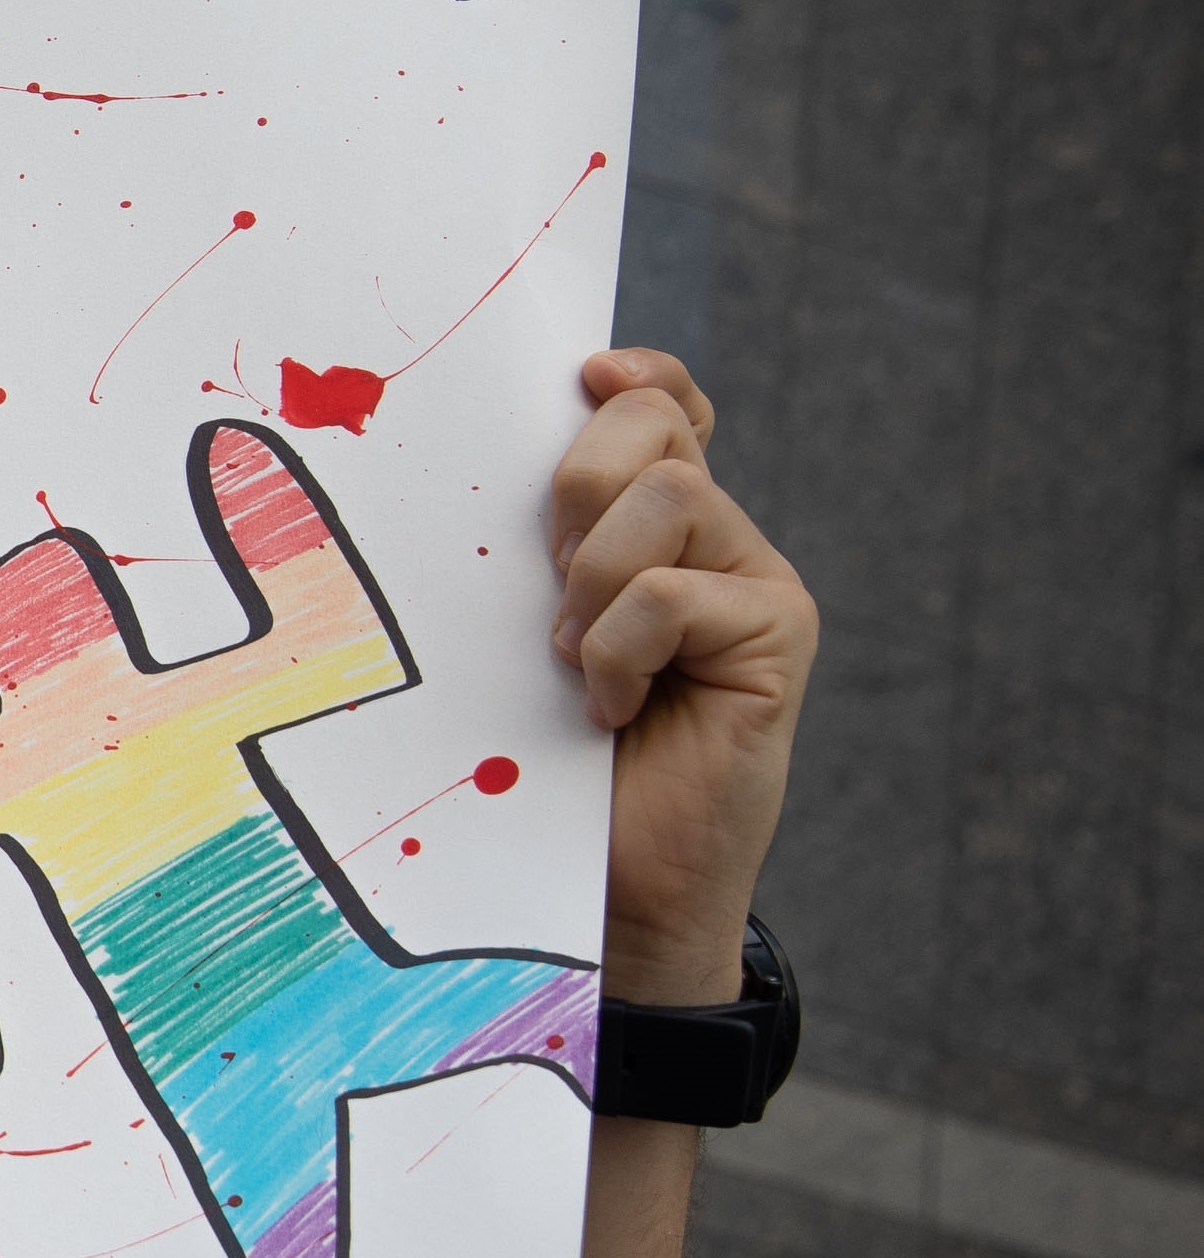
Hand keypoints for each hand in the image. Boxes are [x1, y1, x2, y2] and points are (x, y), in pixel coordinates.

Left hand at [546, 350, 811, 1004]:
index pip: (663, 405)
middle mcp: (712, 540)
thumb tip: (479, 469)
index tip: (585, 374)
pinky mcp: (778, 638)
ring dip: (595, 574)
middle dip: (579, 485)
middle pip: (652, 427)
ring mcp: (753, 584)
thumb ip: (531, 556)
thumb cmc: (543, 763)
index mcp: (648, 526)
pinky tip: (610, 707)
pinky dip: (622, 646)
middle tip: (550, 583)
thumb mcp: (518, 638)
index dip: (635, 376)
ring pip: (672, 494)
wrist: (608, 883)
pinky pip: (679, 592)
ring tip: (573, 656)